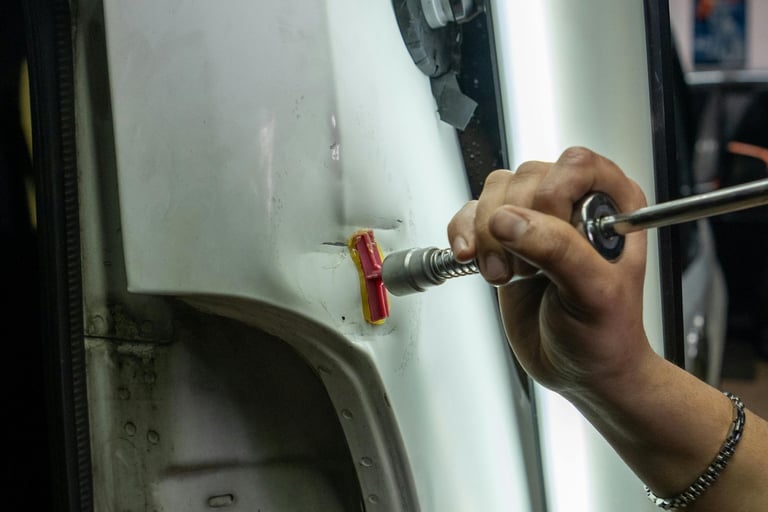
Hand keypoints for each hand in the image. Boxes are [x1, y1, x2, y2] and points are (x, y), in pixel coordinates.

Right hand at [448, 147, 651, 394]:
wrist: (579, 370)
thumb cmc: (605, 335)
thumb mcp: (593, 294)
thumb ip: (558, 251)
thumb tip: (509, 221)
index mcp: (612, 205)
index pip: (576, 165)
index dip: (554, 194)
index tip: (548, 234)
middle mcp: (573, 204)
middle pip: (526, 177)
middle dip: (513, 224)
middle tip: (524, 269)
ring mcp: (535, 219)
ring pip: (495, 191)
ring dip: (486, 234)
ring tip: (503, 274)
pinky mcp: (502, 238)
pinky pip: (470, 214)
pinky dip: (462, 234)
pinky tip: (473, 260)